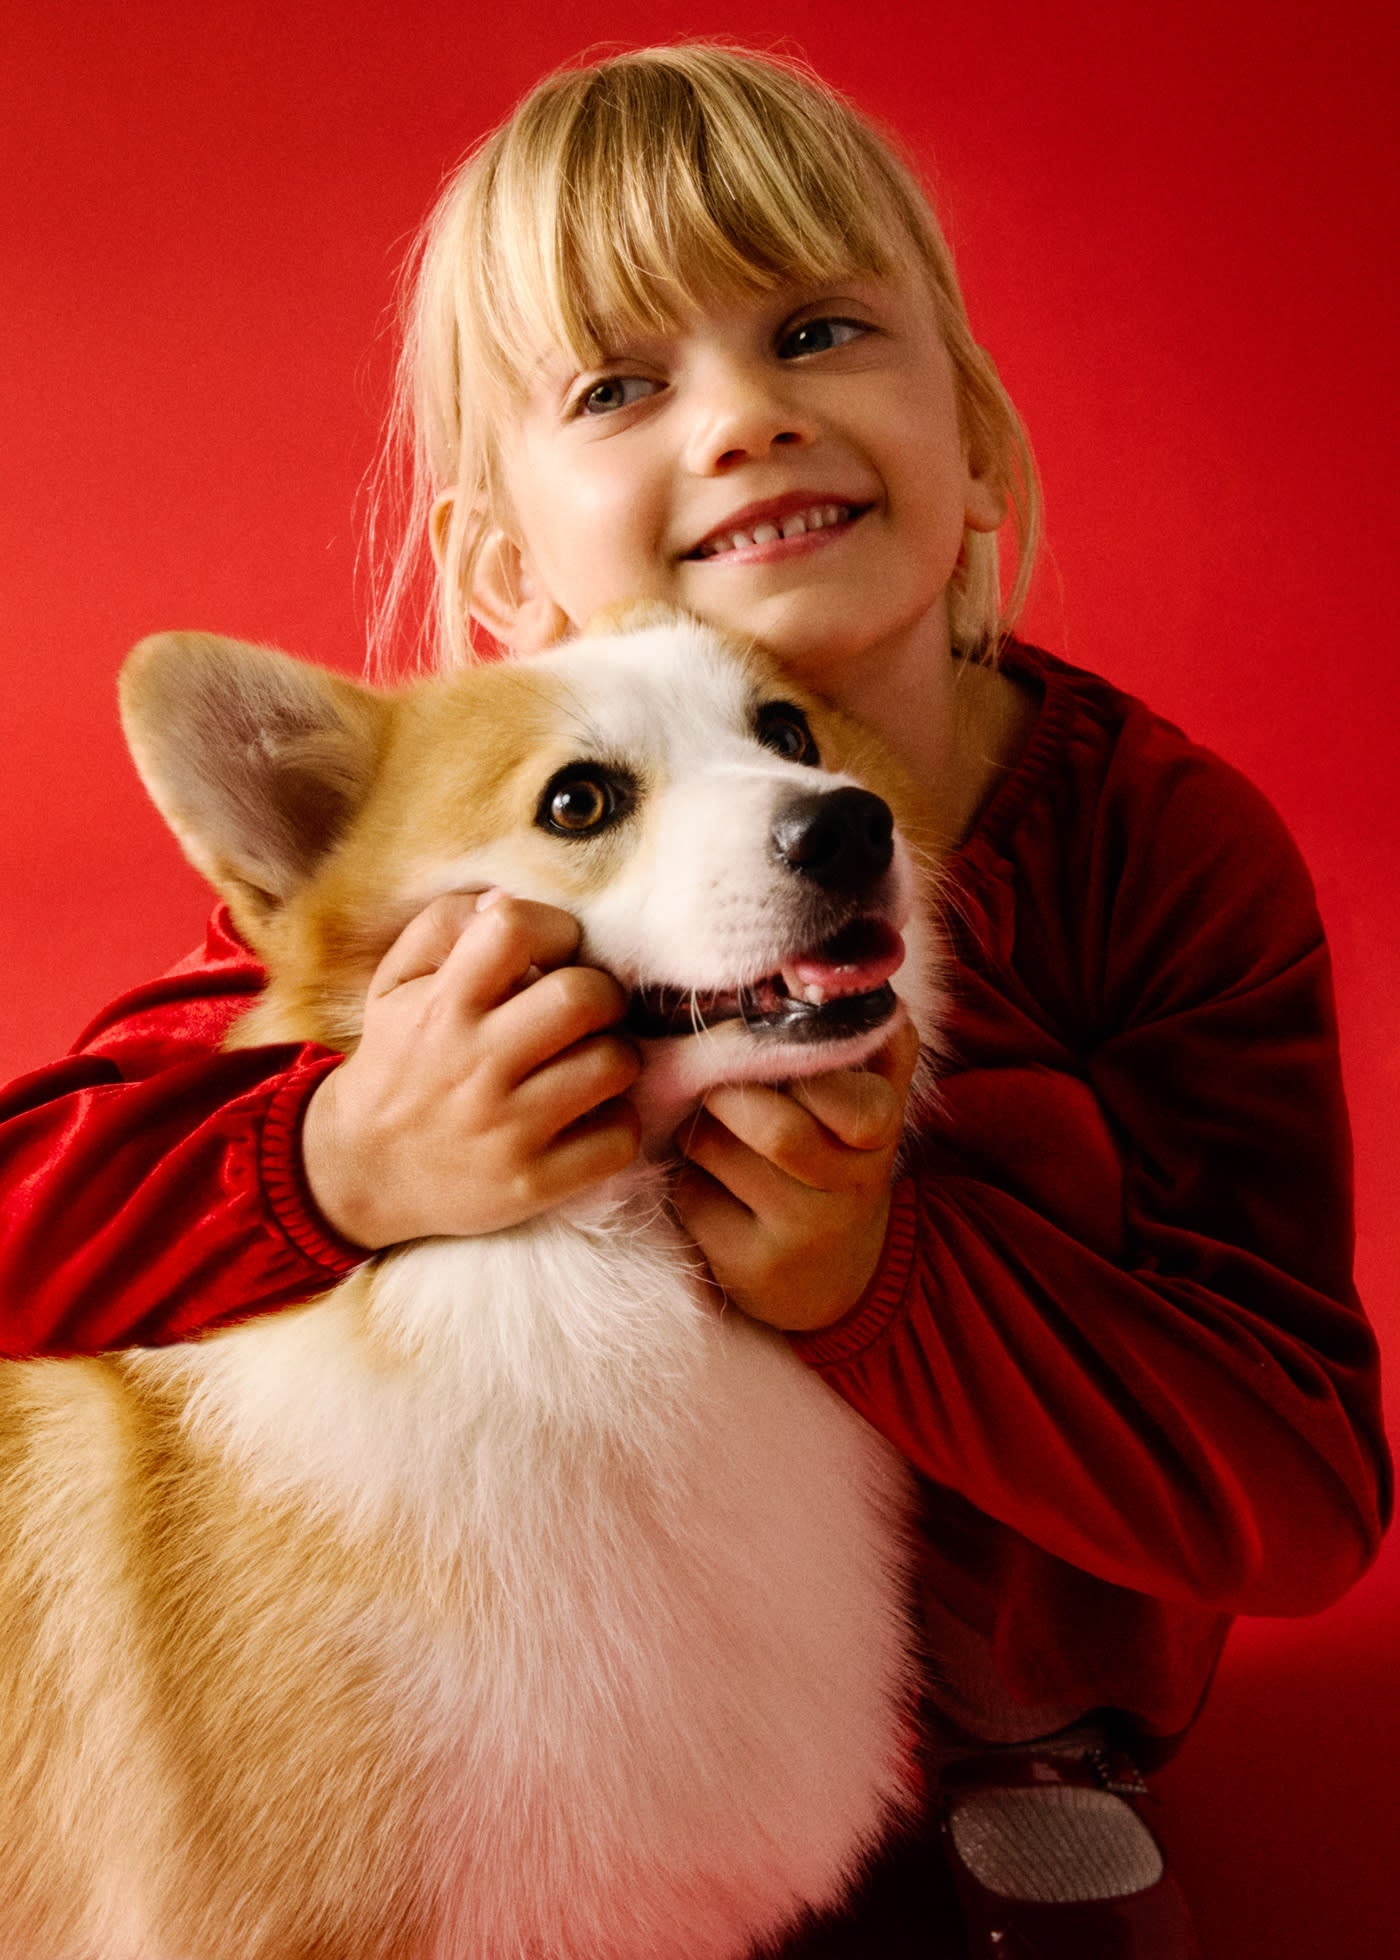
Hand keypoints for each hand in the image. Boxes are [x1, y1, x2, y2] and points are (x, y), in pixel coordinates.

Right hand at [301, 890, 640, 1247]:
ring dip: (616, 1057)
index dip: (556, 928)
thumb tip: (507, 899)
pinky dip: (618, 1124)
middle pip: (584, 997)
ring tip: (591, 1063)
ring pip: (613, 1064)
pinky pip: (618, 1138)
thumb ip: (443, 927)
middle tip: (589, 1012)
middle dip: (602, 994)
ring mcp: (505, 1129)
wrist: (361, 1171)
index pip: (515, 929)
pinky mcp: (532, 1183)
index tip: (556, 953)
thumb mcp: (394, 984)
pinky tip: (590, 1118)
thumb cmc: (397, 1061)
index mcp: (440, 1006)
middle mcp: (473, 1065)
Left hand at [671, 1017, 919, 1331]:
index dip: (790, 1061)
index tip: (771, 1053)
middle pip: (771, 1124)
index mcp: (880, 1125)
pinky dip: (689, 1183)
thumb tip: (827, 968)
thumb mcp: (871, 1094)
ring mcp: (805, 1232)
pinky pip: (694, 1199)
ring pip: (718, 1151)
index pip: (830, 1083)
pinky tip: (714, 1190)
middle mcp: (854, 1183)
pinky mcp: (754, 1268)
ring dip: (702, 1134)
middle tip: (721, 1092)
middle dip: (728, 1097)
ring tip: (720, 1139)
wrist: (839, 1272)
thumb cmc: (839, 1155)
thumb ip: (863, 1032)